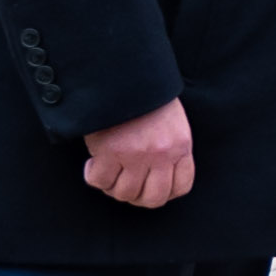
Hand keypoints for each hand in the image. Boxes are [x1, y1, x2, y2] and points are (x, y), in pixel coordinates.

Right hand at [79, 101, 197, 209]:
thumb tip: (157, 175)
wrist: (125, 75)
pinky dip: (94, 176)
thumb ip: (170, 148)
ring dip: (113, 187)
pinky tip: (93, 164)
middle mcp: (162, 154)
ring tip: (108, 172)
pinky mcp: (110, 152)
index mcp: (181, 146)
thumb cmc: (147, 97)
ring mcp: (136, 155)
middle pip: (153, 199)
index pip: (181, 187)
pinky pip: (100, 181)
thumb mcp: (172, 122)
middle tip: (125, 185)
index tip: (149, 187)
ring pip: (125, 193)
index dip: (164, 193)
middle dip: (137, 197)